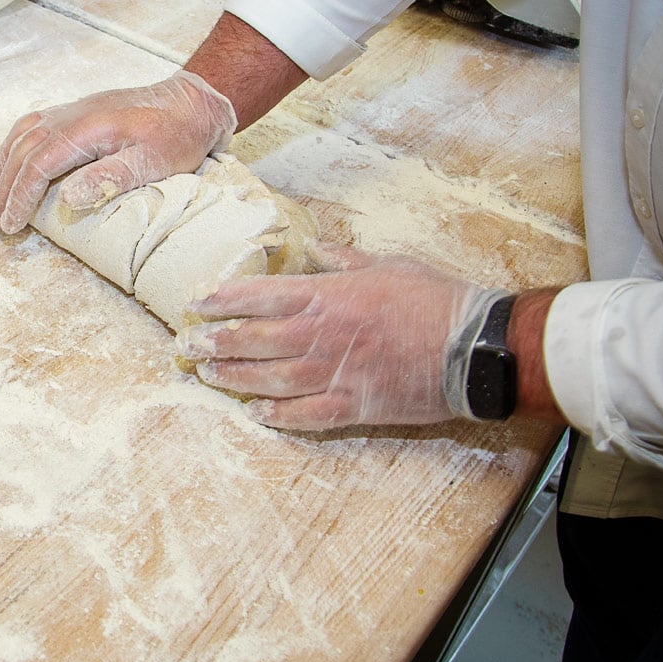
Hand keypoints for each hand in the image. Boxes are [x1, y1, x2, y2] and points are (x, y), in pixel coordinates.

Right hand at [0, 70, 236, 233]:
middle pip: (24, 151)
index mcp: (88, 128)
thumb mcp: (154, 161)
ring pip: (22, 135)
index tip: (10, 225)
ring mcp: (72, 110)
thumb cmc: (178, 135)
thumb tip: (68, 199)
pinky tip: (9, 161)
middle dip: (4, 188)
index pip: (39, 164)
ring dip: (1, 165)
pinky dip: (14, 146)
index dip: (20, 196)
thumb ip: (111, 178)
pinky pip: (33, 126)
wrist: (192, 102)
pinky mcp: (77, 112)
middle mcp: (73, 115)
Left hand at [176, 245, 498, 429]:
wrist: (475, 346)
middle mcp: (323, 333)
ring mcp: (336, 372)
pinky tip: (254, 413)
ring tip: (208, 375)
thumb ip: (343, 258)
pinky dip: (277, 415)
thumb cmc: (434, 299)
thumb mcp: (387, 264)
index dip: (223, 300)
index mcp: (329, 294)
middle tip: (187, 345)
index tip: (197, 303)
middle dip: (215, 341)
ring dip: (234, 377)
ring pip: (270, 377)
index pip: (260, 295)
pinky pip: (305, 414)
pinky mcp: (355, 405)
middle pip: (254, 338)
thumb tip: (313, 246)